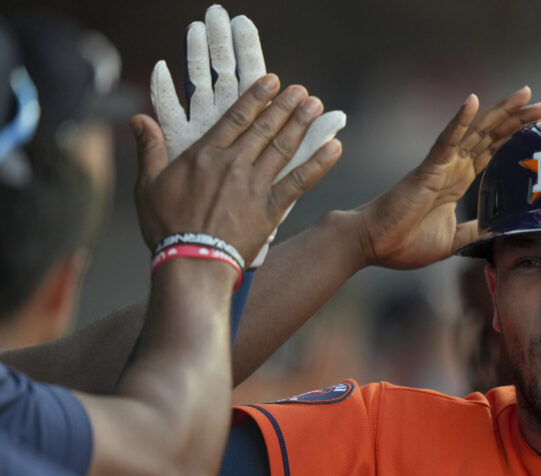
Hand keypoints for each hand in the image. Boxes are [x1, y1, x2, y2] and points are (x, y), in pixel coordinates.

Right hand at [132, 75, 341, 262]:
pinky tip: (335, 148)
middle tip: (302, 91)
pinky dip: (319, 164)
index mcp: (204, 155)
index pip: (235, 117)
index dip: (256, 97)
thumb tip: (138, 118)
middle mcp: (233, 164)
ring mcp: (254, 186)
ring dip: (302, 125)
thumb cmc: (166, 228)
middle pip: (264, 128)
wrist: (191, 263)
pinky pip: (300, 181)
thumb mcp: (148, 185)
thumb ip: (149, 149)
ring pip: (283, 147)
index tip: (272, 81)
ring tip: (317, 107)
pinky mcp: (271, 209)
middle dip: (285, 106)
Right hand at [350, 86, 540, 270]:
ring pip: (476, 131)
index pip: (493, 151)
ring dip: (500, 112)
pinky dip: (459, 120)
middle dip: (518, 119)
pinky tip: (472, 101)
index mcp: (459, 181)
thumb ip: (475, 231)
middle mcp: (453, 167)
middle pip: (491, 135)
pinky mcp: (427, 169)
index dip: (516, 136)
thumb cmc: (405, 242)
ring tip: (525, 94)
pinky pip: (446, 140)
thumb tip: (500, 232)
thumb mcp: (454, 239)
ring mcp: (441, 165)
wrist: (373, 245)